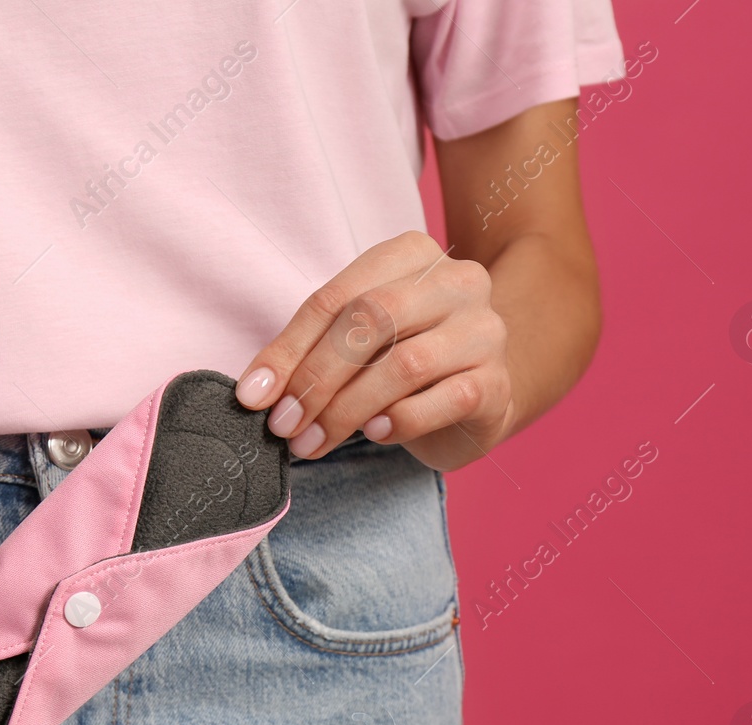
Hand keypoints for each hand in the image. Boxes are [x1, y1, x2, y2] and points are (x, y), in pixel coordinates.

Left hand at [234, 231, 513, 470]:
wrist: (479, 395)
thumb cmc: (405, 362)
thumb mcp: (357, 344)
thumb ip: (313, 352)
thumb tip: (258, 392)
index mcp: (411, 255)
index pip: (336, 298)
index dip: (288, 349)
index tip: (254, 396)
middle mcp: (456, 282)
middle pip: (369, 321)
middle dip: (316, 379)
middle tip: (285, 425)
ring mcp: (483, 330)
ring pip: (404, 364)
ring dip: (346, 410)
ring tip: (312, 442)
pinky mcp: (497, 381)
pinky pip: (442, 400)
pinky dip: (399, 421)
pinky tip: (375, 435)